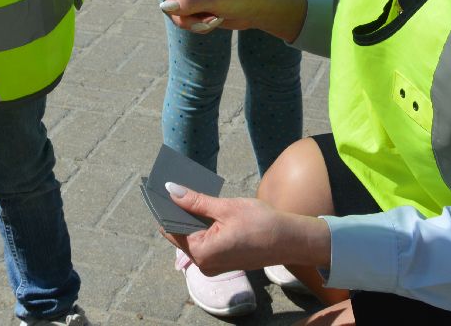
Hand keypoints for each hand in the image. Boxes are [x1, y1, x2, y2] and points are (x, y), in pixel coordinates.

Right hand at [116, 0, 302, 37]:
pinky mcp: (198, 11)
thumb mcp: (215, 2)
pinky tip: (216, 22)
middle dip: (185, 18)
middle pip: (168, 6)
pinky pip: (188, 24)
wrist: (259, 9)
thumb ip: (188, 5)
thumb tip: (163, 7)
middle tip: (209, 18)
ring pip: (177, 18)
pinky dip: (201, 28)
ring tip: (215, 20)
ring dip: (195, 25)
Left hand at [158, 185, 329, 275]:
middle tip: (177, 185)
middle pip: (181, 234)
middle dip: (179, 211)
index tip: (160, 189)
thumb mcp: (225, 207)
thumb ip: (196, 201)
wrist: (290, 240)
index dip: (165, 208)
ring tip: (192, 194)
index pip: (171, 229)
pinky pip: (205, 242)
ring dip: (192, 218)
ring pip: (193, 237)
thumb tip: (171, 190)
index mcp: (201, 251)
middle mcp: (204, 263)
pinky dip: (203, 227)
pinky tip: (206, 209)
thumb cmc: (261, 222)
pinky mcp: (222, 262)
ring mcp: (213, 265)